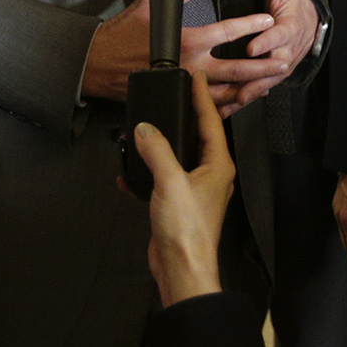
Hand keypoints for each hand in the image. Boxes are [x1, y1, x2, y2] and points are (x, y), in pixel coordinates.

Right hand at [82, 0, 285, 109]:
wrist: (99, 65)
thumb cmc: (122, 35)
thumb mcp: (151, 5)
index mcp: (187, 41)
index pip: (228, 31)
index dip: (251, 24)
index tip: (268, 20)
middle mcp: (190, 66)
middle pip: (236, 68)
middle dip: (262, 65)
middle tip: (282, 61)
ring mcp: (185, 86)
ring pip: (225, 92)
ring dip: (249, 88)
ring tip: (269, 84)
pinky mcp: (177, 97)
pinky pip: (206, 107)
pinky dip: (226, 105)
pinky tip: (239, 102)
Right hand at [131, 71, 234, 306]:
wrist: (181, 269)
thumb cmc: (187, 230)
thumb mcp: (170, 181)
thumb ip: (156, 151)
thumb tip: (145, 129)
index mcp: (218, 165)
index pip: (211, 121)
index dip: (202, 97)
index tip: (196, 77)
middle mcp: (210, 175)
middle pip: (197, 136)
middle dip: (184, 116)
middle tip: (175, 94)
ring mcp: (194, 190)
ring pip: (178, 157)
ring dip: (160, 146)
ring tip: (146, 130)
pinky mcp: (177, 204)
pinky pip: (161, 179)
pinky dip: (146, 173)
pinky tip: (129, 174)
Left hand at [223, 0, 318, 114]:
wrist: (310, 23)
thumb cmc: (293, 3)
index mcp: (289, 27)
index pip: (279, 36)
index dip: (266, 41)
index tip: (251, 46)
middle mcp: (287, 50)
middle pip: (274, 66)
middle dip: (258, 76)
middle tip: (241, 84)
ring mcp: (281, 65)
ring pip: (268, 82)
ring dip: (252, 92)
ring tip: (234, 102)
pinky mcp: (273, 75)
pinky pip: (260, 88)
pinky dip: (247, 98)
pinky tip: (230, 109)